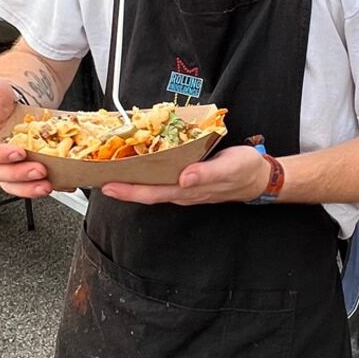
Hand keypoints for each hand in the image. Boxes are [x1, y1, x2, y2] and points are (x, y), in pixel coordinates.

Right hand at [0, 75, 50, 198]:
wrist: (12, 99)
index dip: (0, 155)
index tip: (19, 152)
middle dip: (20, 174)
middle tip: (39, 170)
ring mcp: (2, 164)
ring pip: (11, 184)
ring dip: (28, 187)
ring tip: (46, 185)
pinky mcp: (17, 169)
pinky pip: (25, 184)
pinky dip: (39, 187)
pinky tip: (56, 185)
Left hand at [101, 143, 272, 205]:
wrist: (260, 176)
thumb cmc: (245, 171)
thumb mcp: (229, 169)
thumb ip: (206, 174)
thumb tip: (184, 179)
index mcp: (188, 190)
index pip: (152, 193)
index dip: (129, 191)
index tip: (108, 185)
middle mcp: (182, 191)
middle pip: (146, 192)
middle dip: (122, 187)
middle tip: (98, 178)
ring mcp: (184, 186)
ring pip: (152, 186)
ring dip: (131, 181)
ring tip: (111, 171)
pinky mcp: (188, 177)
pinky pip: (162, 178)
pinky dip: (147, 173)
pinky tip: (139, 164)